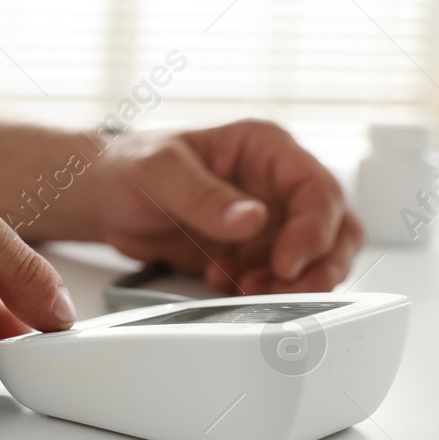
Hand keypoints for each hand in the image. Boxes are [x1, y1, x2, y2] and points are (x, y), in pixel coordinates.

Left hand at [87, 120, 362, 293]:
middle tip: (283, 289)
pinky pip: (279, 278)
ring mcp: (269, 220)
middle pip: (335, 229)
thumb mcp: (157, 171)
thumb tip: (253, 220)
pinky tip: (226, 283)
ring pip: (316, 259)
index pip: (318, 190)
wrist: (104, 198)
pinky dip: (263, 289)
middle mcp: (277, 185)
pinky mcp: (252, 251)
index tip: (286, 264)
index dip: (313, 230)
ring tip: (250, 289)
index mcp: (266, 150)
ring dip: (294, 283)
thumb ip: (203, 195)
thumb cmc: (128, 166)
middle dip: (318, 266)